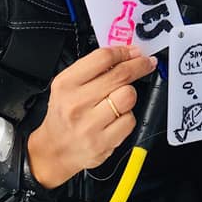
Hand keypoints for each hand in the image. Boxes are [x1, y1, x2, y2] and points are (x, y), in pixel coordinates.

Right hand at [27, 46, 156, 188]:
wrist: (55, 150)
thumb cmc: (64, 115)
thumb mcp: (67, 85)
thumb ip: (92, 68)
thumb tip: (124, 54)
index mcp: (66, 84)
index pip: (103, 58)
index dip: (124, 51)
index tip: (134, 51)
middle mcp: (77, 103)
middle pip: (120, 75)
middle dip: (139, 65)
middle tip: (146, 63)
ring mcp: (90, 125)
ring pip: (128, 97)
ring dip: (129, 94)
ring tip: (120, 98)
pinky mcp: (103, 142)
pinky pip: (130, 120)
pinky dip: (127, 117)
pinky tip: (116, 118)